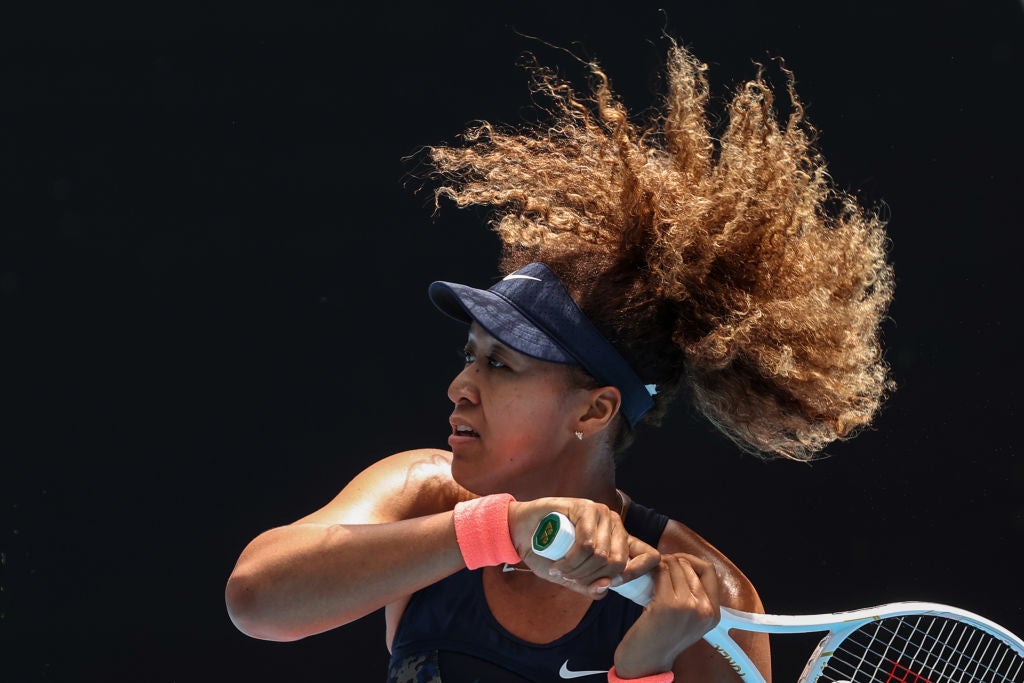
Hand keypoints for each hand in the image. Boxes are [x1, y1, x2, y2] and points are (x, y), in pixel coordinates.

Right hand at [507, 497, 660, 598]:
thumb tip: (605, 589)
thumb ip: (588, 585)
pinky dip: (571, 561)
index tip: (609, 583)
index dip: (636, 575)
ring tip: (560, 572)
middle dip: (591, 578)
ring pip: (601, 555)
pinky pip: (587, 544)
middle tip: (568, 579)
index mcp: (619, 541)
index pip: (649, 557)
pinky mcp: (585, 507)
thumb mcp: (570, 576)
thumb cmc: (547, 552)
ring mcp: (601, 514)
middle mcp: (615, 525)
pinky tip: (558, 565)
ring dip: (578, 571)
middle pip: (618, 562)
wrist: (520, 530)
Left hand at [612, 553, 721, 677]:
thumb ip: (693, 597)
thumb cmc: (661, 639)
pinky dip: (652, 570)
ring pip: (674, 566)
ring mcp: (687, 607)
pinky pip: (661, 572)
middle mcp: (704, 609)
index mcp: (713, 614)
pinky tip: (646, 575)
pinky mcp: (667, 605)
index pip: (709, 571)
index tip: (676, 562)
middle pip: (689, 566)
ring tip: (651, 571)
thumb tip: (681, 565)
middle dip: (672, 560)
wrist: (646, 662)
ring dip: (661, 564)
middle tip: (658, 565)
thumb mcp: (688, 620)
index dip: (691, 561)